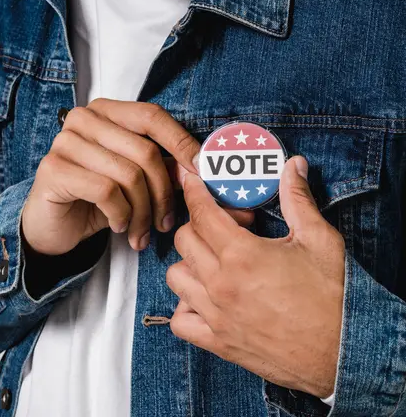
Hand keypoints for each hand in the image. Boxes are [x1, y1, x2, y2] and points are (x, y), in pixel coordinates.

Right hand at [22, 98, 202, 255]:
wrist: (51, 226)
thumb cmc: (93, 200)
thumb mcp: (133, 182)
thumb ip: (160, 168)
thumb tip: (197, 166)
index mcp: (105, 111)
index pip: (152, 117)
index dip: (181, 142)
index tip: (201, 170)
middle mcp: (83, 118)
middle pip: (145, 151)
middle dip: (162, 194)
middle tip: (164, 223)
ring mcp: (65, 141)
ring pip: (128, 175)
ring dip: (142, 213)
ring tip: (139, 232)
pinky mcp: (54, 168)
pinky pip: (107, 191)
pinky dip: (120, 215)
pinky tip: (117, 226)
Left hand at [166, 156, 344, 397]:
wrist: (345, 353)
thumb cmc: (334, 297)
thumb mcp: (319, 240)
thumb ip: (298, 200)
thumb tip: (292, 166)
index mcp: (242, 255)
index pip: (202, 213)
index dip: (194, 192)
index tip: (192, 182)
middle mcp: (220, 284)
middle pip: (185, 240)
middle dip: (201, 225)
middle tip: (231, 228)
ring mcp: (215, 315)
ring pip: (175, 277)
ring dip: (190, 263)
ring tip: (216, 263)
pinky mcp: (218, 342)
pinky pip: (180, 321)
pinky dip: (185, 307)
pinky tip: (206, 299)